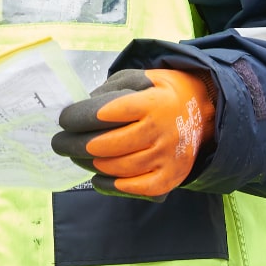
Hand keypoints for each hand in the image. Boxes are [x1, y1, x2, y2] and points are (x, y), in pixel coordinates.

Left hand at [51, 67, 215, 198]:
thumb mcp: (140, 77)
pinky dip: (114, 186)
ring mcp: (168, 157)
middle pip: (109, 144)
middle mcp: (161, 132)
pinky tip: (98, 178)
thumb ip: (113, 88)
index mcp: (151, 104)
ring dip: (91, 164)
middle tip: (60, 143)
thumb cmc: (162, 92)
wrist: (206, 111)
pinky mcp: (172, 176)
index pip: (107, 113)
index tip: (64, 120)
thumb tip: (85, 106)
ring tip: (75, 157)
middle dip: (77, 145)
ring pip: (120, 167)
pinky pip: (139, 187)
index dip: (80, 117)